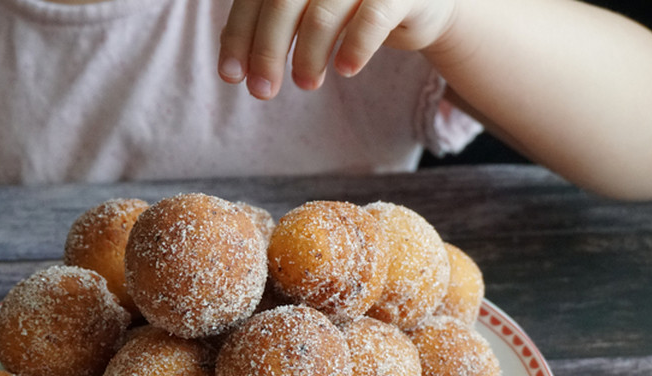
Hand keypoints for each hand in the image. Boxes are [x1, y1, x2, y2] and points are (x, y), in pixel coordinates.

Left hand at [218, 0, 455, 99]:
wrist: (421, 3)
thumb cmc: (352, 7)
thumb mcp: (306, 11)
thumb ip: (269, 24)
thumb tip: (232, 67)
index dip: (240, 35)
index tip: (230, 76)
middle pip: (283, 2)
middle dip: (267, 51)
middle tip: (261, 91)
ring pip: (323, 14)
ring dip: (309, 57)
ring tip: (306, 84)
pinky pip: (372, 19)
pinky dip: (355, 48)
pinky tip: (346, 69)